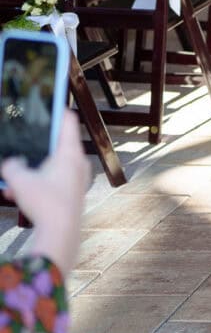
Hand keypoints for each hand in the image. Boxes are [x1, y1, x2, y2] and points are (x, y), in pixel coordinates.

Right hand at [3, 110, 91, 275]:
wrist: (60, 233)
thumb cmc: (45, 203)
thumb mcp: (19, 180)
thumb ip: (12, 167)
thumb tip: (11, 164)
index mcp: (69, 153)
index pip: (67, 122)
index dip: (58, 110)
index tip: (53, 100)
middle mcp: (77, 164)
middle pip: (57, 145)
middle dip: (37, 145)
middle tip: (26, 137)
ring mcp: (76, 179)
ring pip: (50, 166)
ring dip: (30, 169)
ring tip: (11, 177)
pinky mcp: (71, 194)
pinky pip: (50, 183)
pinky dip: (33, 184)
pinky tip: (12, 193)